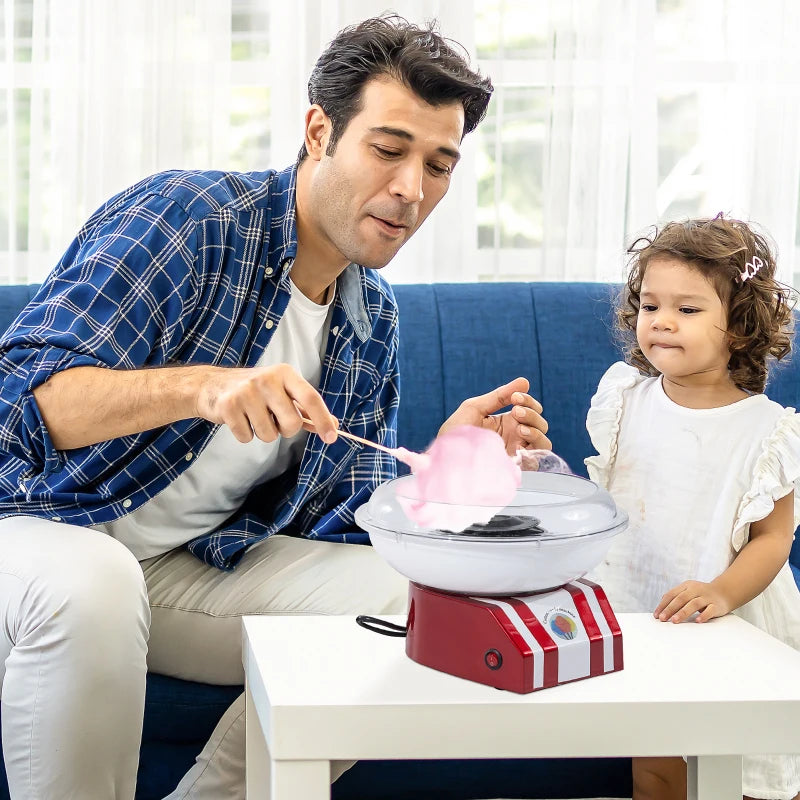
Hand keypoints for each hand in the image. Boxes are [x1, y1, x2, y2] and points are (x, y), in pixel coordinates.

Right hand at [195, 364, 337, 443]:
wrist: (212, 385)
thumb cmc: (255, 391)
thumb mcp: (282, 392)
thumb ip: (307, 409)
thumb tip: (334, 425)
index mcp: (285, 373)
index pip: (311, 398)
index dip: (323, 420)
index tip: (331, 438)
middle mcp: (267, 379)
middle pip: (292, 424)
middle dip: (285, 430)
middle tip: (273, 419)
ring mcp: (246, 392)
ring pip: (269, 435)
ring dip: (262, 432)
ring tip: (253, 416)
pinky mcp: (228, 406)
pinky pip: (247, 438)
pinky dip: (245, 434)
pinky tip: (239, 419)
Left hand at [438, 377, 549, 454]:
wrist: (444, 460)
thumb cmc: (454, 434)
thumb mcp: (475, 408)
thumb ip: (499, 396)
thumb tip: (525, 382)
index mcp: (506, 422)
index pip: (529, 408)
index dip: (527, 400)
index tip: (515, 397)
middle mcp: (515, 438)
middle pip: (540, 423)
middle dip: (532, 412)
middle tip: (515, 410)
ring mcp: (517, 453)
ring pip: (544, 440)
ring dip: (536, 429)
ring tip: (519, 428)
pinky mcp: (517, 468)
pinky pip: (538, 459)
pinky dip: (536, 447)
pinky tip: (520, 442)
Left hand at [654, 580, 731, 623]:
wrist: (724, 592)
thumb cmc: (701, 595)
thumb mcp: (688, 592)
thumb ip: (676, 597)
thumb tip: (661, 607)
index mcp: (686, 586)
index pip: (672, 594)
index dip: (663, 605)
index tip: (656, 615)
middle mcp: (696, 590)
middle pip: (681, 598)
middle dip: (670, 609)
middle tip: (663, 619)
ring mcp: (707, 597)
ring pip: (694, 604)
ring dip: (683, 612)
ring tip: (675, 620)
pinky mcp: (716, 605)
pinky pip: (710, 610)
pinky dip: (703, 615)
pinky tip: (697, 621)